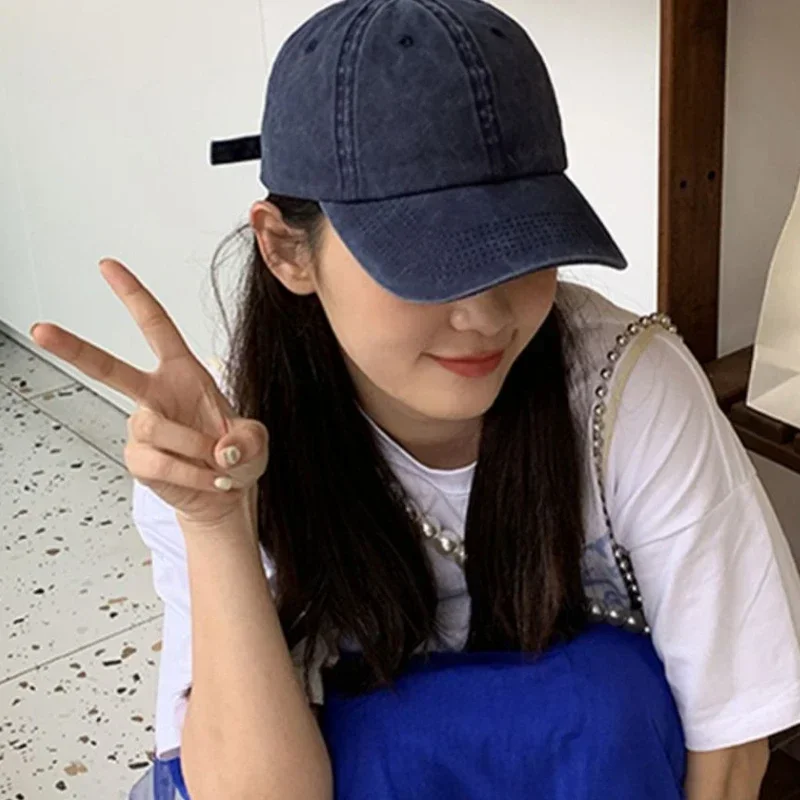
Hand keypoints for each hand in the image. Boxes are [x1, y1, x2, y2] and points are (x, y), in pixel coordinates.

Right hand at [30, 259, 268, 526]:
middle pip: (110, 369)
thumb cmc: (236, 458)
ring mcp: (143, 428)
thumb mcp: (256, 442)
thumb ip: (247, 440)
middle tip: (42, 330)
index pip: (155, 326)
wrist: (226, 495)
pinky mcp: (138, 459)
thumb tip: (222, 448)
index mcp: (184, 374)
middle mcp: (157, 395)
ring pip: (153, 426)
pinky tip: (206, 479)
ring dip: (193, 446)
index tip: (108, 267)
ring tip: (217, 463)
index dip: (133, 295)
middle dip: (75, 349)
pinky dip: (190, 475)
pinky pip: (158, 463)